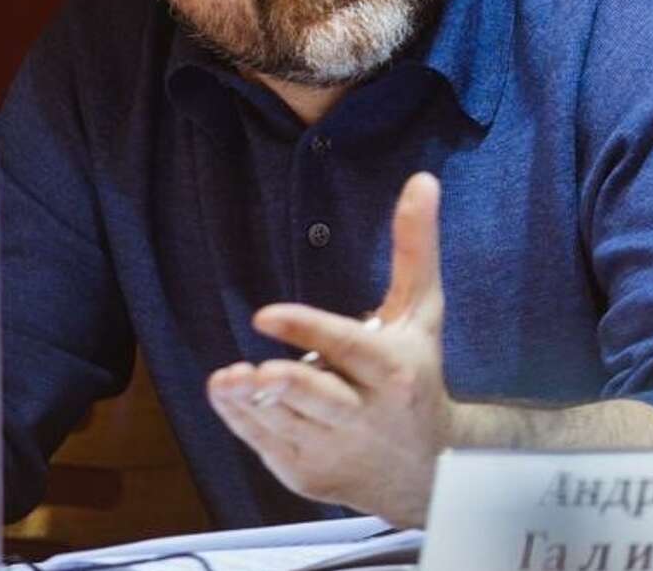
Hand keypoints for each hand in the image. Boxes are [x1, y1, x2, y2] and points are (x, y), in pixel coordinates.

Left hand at [208, 172, 452, 525]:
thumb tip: (422, 180)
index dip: (307, 332)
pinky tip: (228, 394)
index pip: (347, 348)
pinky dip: (243, 419)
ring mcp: (335, 447)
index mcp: (395, 371)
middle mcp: (366, 413)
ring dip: (250, 400)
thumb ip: (416, 248)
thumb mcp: (422, 313)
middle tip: (249, 371)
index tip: (265, 316)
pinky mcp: (308, 472)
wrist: (424, 469)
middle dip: (283, 385)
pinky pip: (266, 444)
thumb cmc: (418, 374)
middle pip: (317, 396)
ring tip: (228, 379)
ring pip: (284, 420)